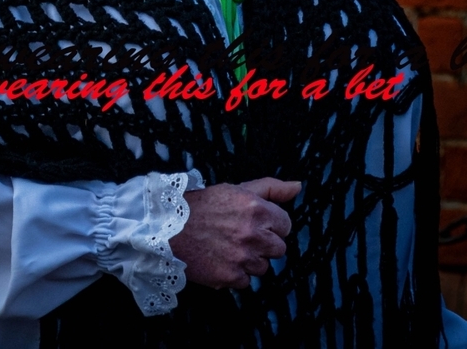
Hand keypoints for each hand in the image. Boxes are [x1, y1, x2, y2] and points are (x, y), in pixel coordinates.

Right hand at [169, 177, 301, 289]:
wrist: (168, 226)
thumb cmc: (204, 204)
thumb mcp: (237, 189)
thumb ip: (271, 188)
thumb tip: (298, 186)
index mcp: (257, 209)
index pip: (286, 225)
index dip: (271, 224)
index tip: (256, 222)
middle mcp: (254, 234)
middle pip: (279, 249)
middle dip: (264, 243)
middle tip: (241, 235)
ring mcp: (243, 258)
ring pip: (263, 267)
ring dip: (250, 260)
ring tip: (229, 247)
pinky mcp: (230, 277)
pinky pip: (246, 281)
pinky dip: (235, 274)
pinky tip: (220, 259)